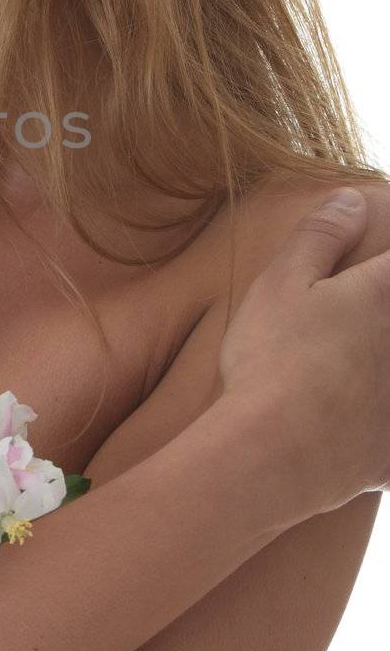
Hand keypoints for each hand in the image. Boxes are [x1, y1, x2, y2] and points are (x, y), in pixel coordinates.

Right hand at [218, 189, 389, 518]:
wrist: (273, 452)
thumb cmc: (272, 359)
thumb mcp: (282, 283)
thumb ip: (321, 236)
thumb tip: (352, 198)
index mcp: (385, 296)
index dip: (384, 266)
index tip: (376, 271)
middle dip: (383, 316)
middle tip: (359, 319)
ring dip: (382, 369)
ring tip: (357, 366)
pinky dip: (381, 435)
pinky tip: (366, 429)